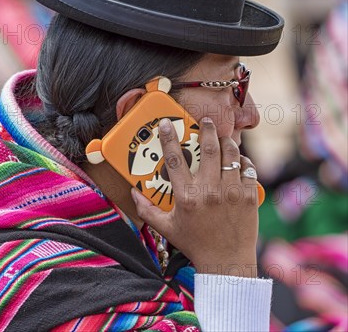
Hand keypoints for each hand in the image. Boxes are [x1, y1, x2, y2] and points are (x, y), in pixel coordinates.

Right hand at [131, 117, 259, 275]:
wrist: (226, 262)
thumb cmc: (195, 244)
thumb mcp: (167, 228)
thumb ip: (147, 209)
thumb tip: (133, 192)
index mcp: (187, 196)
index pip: (174, 159)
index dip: (168, 137)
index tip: (166, 123)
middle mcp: (209, 190)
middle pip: (209, 148)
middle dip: (206, 130)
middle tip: (205, 121)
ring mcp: (232, 192)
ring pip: (231, 154)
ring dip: (226, 141)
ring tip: (222, 138)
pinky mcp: (250, 195)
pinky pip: (247, 168)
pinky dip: (242, 160)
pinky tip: (236, 160)